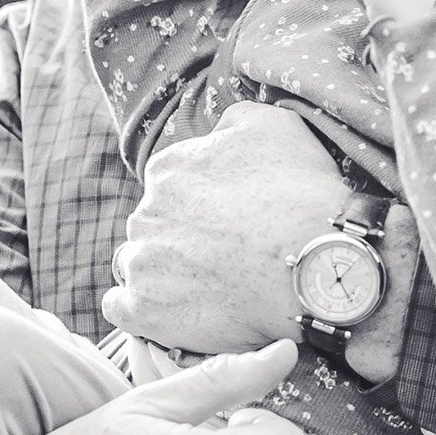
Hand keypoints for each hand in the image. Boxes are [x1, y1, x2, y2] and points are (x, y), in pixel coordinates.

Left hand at [102, 101, 347, 353]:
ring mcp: (142, 262)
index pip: (173, 187)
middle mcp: (146, 212)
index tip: (229, 222)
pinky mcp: (144, 310)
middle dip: (183, 238)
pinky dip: (140, 310)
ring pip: (140, 265)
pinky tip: (167, 311)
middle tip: (226, 257)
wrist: (314, 263)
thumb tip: (220, 131)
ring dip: (163, 273)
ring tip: (205, 288)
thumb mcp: (275, 126)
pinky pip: (121, 309)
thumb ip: (233, 122)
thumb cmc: (301, 194)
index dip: (203, 206)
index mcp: (168, 169)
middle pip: (156, 226)